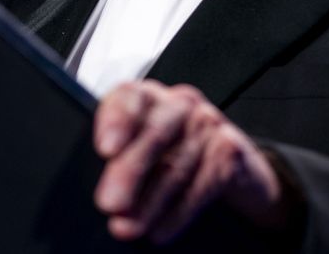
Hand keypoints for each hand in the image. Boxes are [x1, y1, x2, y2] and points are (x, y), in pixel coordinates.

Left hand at [92, 80, 293, 243]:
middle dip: (130, 171)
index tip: (105, 150)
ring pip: (177, 165)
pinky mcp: (230, 150)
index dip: (117, 120)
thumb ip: (117, 158)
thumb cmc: (168, 157)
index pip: (130, 96)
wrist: (227, 166)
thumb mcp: (139, 150)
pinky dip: (178, 213)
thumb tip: (99, 190)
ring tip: (126, 228)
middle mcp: (179, 104)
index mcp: (148, 98)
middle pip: (155, 133)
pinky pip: (203, 184)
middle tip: (109, 203)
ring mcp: (208, 124)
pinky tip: (159, 231)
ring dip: (149, 203)